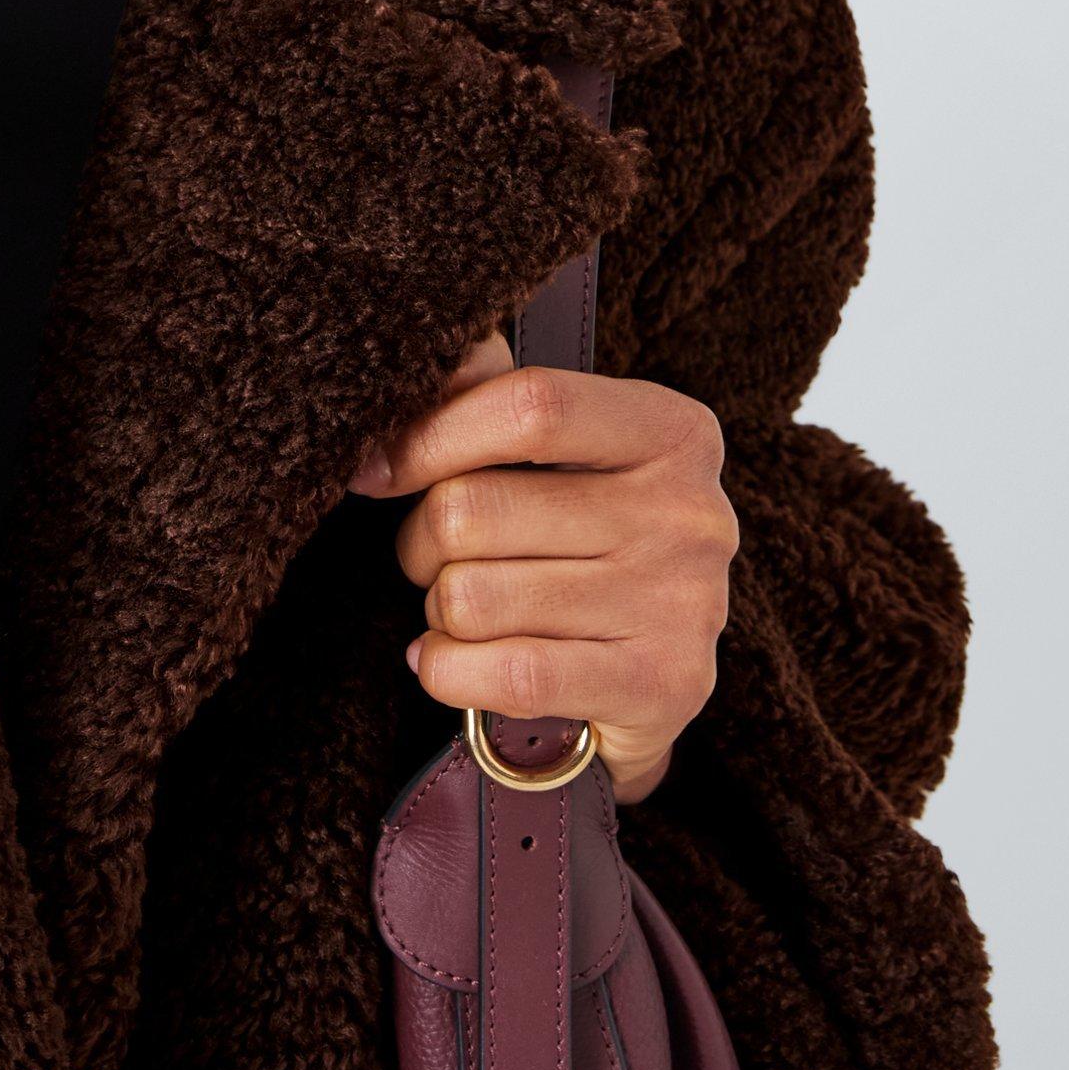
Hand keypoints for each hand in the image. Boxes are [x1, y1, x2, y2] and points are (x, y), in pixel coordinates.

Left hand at [348, 329, 736, 802]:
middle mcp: (690, 512)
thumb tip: (409, 382)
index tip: (378, 469)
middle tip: (432, 555)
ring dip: (438, 611)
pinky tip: (449, 660)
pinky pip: (508, 675)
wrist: (653, 673)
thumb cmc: (585, 536)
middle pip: (476, 510)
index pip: (529, 406)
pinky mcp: (663, 687)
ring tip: (463, 609)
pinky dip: (448, 670)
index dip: (431, 436)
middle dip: (420, 539)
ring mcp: (683, 604)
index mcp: (671, 431)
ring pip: (473, 598)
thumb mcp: (562, 450)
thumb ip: (492, 390)